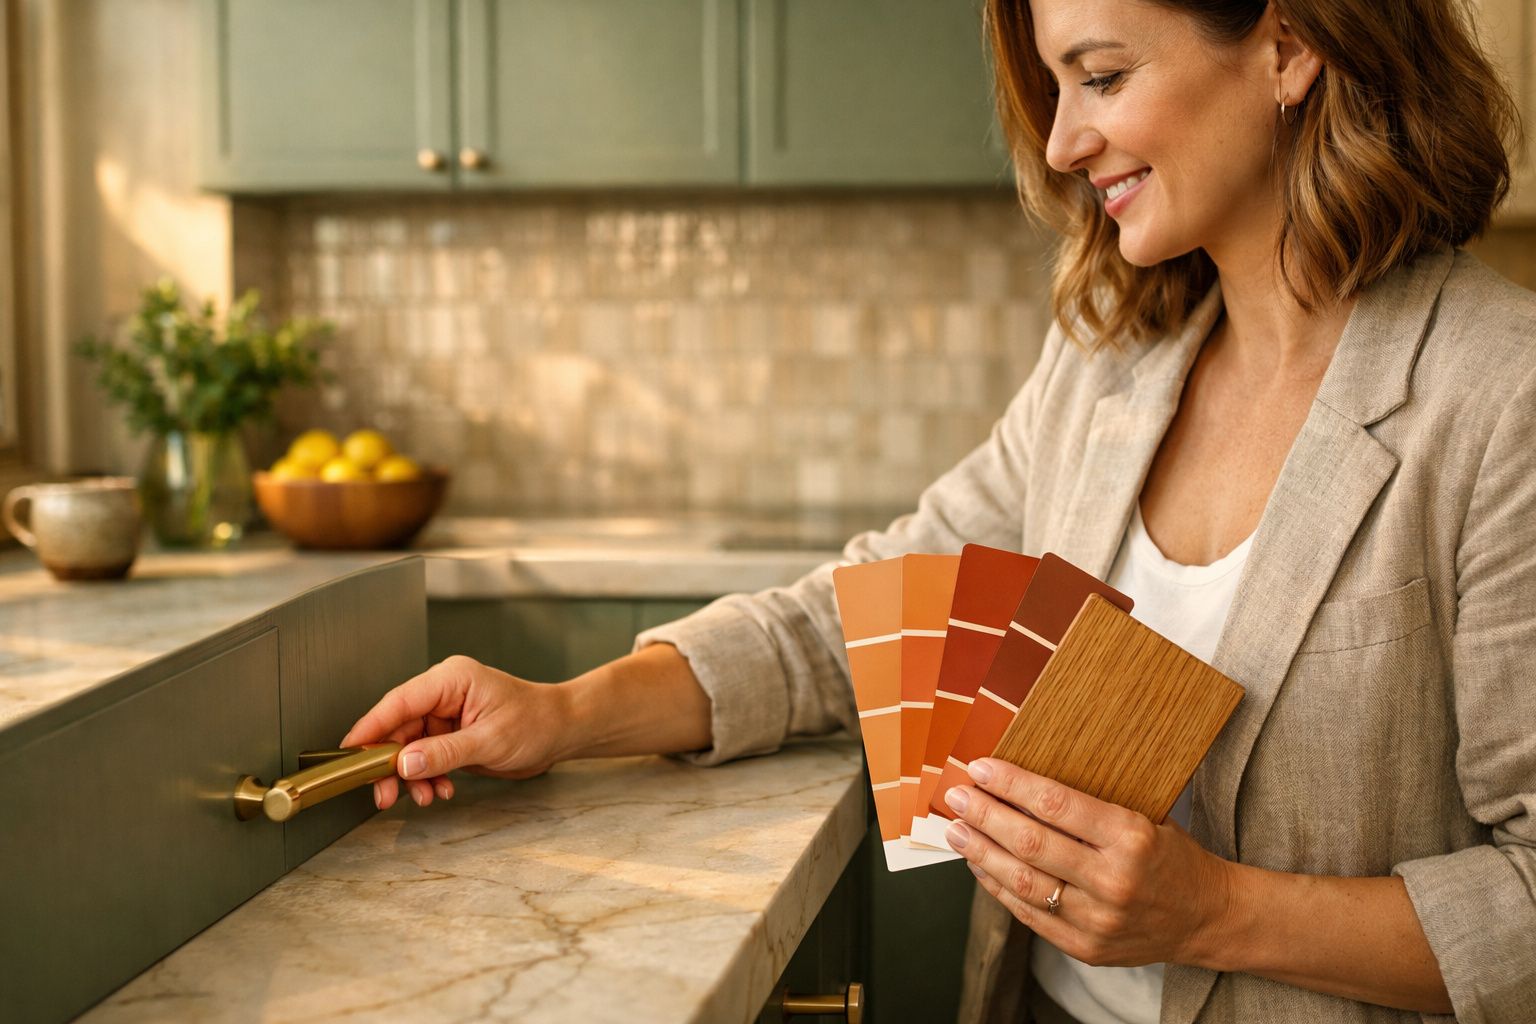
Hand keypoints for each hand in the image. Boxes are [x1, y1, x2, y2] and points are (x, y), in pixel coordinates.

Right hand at [341, 655, 571, 810]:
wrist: (562, 732)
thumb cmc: (536, 723)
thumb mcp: (490, 741)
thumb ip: (444, 753)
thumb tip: (403, 764)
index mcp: (451, 680)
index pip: (398, 702)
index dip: (370, 728)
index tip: (349, 753)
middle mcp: (444, 694)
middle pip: (398, 728)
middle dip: (390, 764)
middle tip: (384, 795)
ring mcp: (446, 715)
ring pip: (409, 747)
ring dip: (411, 776)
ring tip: (425, 797)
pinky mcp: (451, 734)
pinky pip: (425, 757)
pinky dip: (428, 776)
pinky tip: (441, 790)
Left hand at [942, 758, 1236, 968]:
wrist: (1207, 917)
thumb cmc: (1169, 857)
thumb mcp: (1143, 817)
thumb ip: (1089, 808)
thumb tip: (1021, 783)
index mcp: (1132, 837)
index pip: (1057, 804)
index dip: (1012, 784)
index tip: (981, 768)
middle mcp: (1113, 881)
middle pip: (1031, 843)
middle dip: (985, 815)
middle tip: (956, 795)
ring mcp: (1098, 920)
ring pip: (1022, 882)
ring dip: (980, 853)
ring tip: (955, 829)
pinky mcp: (1085, 947)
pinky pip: (1028, 915)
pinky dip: (997, 887)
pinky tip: (979, 864)